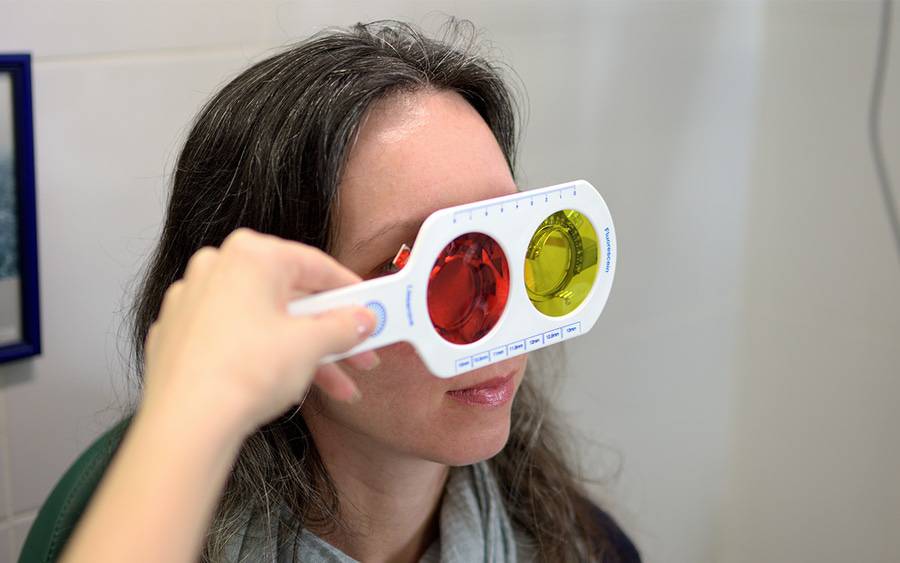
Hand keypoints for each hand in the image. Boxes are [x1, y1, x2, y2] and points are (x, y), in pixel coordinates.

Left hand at [140, 228, 378, 435]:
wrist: (187, 424)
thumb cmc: (240, 374)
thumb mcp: (311, 346)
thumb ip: (344, 326)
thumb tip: (360, 320)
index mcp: (250, 256)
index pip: (315, 265)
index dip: (350, 291)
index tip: (368, 308)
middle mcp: (217, 268)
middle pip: (290, 296)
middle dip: (328, 331)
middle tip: (355, 351)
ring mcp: (193, 300)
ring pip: (264, 320)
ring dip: (302, 351)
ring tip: (333, 384)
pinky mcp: (179, 334)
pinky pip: (236, 337)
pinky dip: (264, 355)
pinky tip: (288, 383)